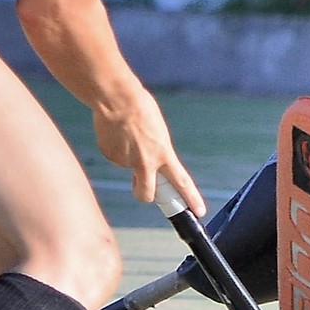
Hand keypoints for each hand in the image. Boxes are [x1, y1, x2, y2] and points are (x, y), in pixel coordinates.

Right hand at [92, 88, 206, 216]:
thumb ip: (156, 149)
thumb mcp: (157, 131)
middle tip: (141, 184)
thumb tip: (147, 160)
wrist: (116, 98)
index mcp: (163, 153)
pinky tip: (117, 132)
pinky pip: (115, 156)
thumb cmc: (141, 108)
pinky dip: (116, 148)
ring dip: (128, 157)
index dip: (192, 199)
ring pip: (127, 168)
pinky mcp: (110, 156)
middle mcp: (145, 162)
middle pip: (146, 194)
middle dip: (144, 193)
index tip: (199, 212)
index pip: (182, 182)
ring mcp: (126, 161)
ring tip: (127, 133)